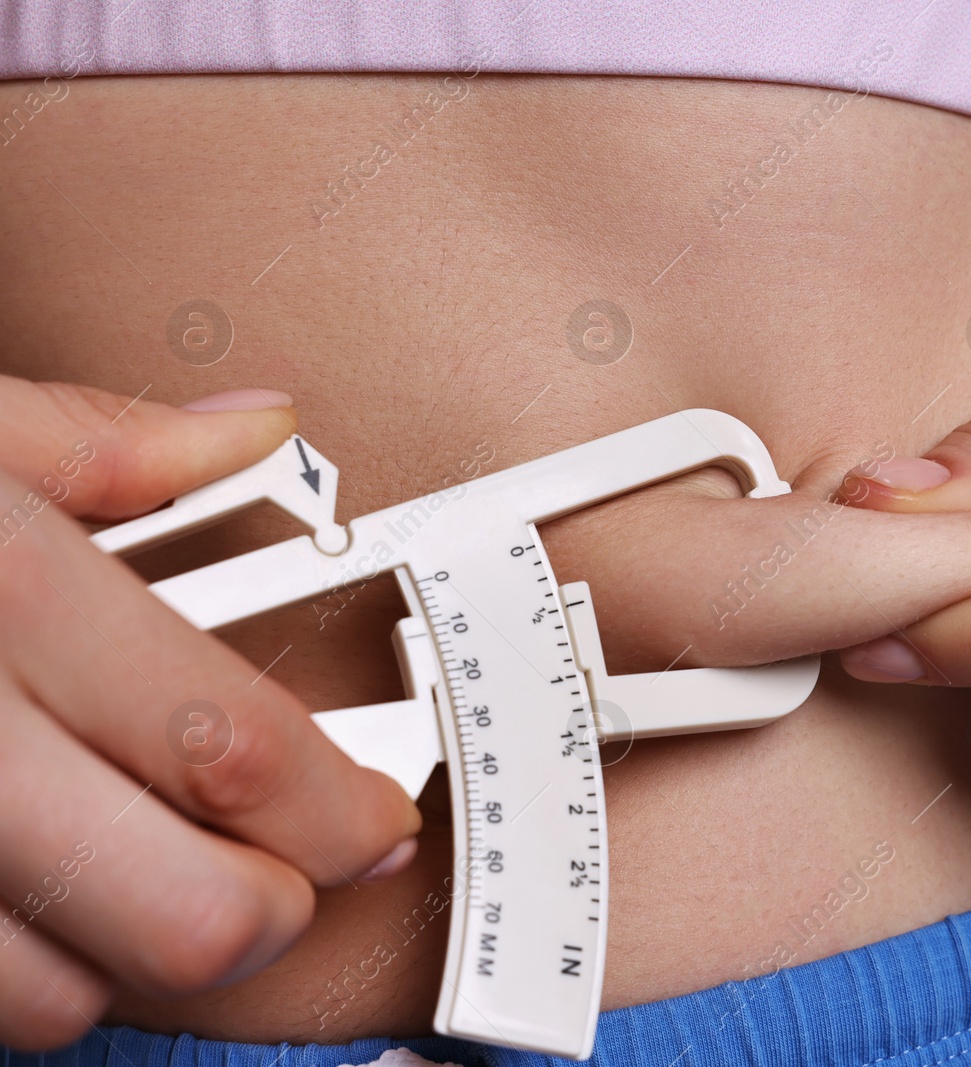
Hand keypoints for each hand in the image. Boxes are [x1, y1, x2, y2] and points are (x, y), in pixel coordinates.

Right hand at [0, 380, 420, 1050]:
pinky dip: (14, 984)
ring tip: (139, 875)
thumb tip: (256, 427)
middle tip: (285, 871)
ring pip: (64, 997)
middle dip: (270, 910)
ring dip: (134, 955)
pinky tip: (19, 904)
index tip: (376, 816)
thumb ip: (114, 445)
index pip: (234, 749)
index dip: (340, 805)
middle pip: (187, 909)